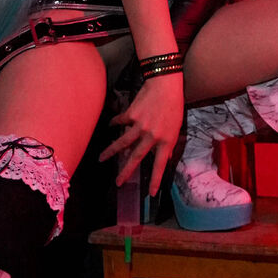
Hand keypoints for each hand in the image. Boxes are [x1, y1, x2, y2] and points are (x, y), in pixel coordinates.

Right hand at [99, 73, 184, 193]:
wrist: (165, 84)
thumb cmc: (174, 106)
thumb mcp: (176, 128)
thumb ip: (168, 144)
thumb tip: (165, 157)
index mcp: (166, 140)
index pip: (159, 165)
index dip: (155, 180)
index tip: (150, 193)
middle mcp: (152, 136)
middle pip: (136, 158)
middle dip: (126, 172)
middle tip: (118, 183)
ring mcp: (140, 126)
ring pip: (122, 143)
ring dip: (110, 152)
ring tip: (101, 159)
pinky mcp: (131, 115)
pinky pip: (120, 122)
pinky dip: (115, 124)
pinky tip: (111, 125)